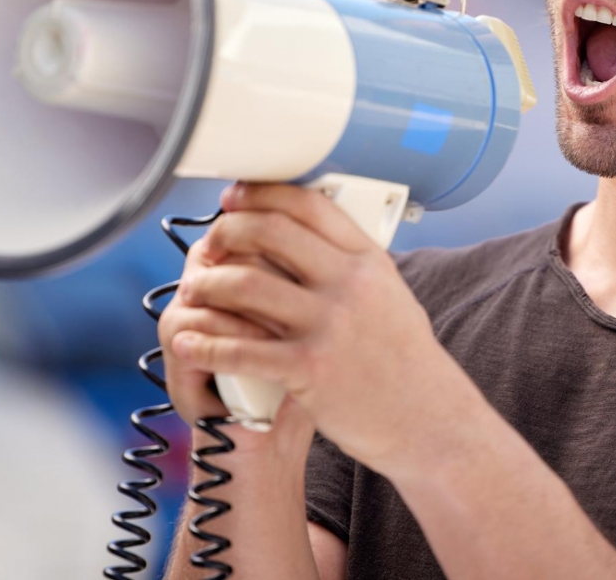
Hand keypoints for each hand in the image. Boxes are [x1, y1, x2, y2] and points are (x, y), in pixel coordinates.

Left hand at [169, 183, 470, 475]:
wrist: (428, 421)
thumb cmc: (405, 362)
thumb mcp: (391, 296)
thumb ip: (352, 266)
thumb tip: (306, 237)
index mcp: (369, 261)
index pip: (308, 205)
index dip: (262, 194)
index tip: (233, 198)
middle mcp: (350, 284)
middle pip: (270, 232)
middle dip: (226, 233)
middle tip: (207, 246)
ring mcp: (330, 325)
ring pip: (246, 285)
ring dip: (207, 286)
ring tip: (191, 292)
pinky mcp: (310, 369)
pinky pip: (242, 349)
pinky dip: (206, 344)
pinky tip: (188, 343)